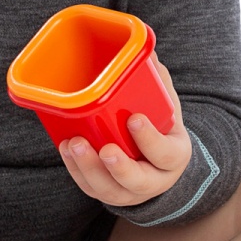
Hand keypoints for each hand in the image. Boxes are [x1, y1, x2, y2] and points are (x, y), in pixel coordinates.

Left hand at [58, 58, 191, 207]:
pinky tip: (66, 148)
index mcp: (174, 156)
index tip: (134, 119)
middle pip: (138, 181)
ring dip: (89, 169)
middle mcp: (154, 180)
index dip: (150, 140)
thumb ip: (156, 81)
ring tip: (75, 144)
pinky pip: (91, 188)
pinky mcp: (107, 193)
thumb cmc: (159, 126)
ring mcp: (129, 191)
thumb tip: (143, 48)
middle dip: (119, 167)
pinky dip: (76, 170)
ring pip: (110, 191)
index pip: (166, 154)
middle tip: (105, 148)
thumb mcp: (165, 106)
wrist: (158, 162)